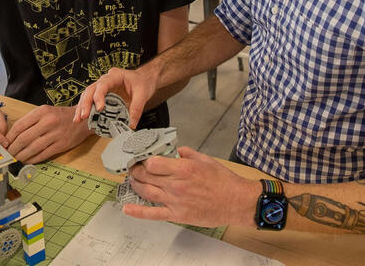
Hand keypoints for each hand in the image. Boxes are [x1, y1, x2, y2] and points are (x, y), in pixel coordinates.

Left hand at [6, 105, 93, 163]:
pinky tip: (27, 161)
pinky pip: (43, 154)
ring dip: (22, 155)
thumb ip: (31, 121)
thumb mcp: (46, 111)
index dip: (10, 137)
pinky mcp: (61, 145)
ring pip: (33, 148)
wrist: (83, 120)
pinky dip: (33, 159)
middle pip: (24, 138)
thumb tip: (13, 135)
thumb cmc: (61, 116)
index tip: (4, 143)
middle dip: (13, 148)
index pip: (20, 125)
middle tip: (8, 154)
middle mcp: (48, 122)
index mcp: (42, 111)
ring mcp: (55, 134)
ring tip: (16, 159)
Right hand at [73, 63, 159, 128]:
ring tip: (78, 119)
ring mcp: (102, 87)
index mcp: (115, 76)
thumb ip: (137, 108)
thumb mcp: (143, 94)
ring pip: (87, 94)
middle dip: (86, 103)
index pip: (103, 84)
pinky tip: (81, 118)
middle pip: (91, 89)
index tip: (100, 108)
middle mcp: (106, 79)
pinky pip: (90, 100)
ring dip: (82, 107)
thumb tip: (130, 124)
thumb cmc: (143, 82)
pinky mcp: (102, 95)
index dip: (99, 96)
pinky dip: (85, 108)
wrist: (145, 79)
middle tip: (84, 116)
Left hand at [125, 146, 260, 227]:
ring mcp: (176, 201)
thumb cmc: (224, 181)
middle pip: (146, 176)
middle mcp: (177, 185)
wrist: (237, 202)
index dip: (144, 159)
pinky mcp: (177, 215)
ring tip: (132, 180)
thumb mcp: (206, 160)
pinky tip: (127, 208)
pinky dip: (138, 212)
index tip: (142, 157)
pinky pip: (153, 214)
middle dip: (136, 170)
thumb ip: (188, 153)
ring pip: (146, 192)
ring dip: (135, 185)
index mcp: (183, 169)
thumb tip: (177, 151)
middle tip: (133, 167)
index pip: (153, 163)